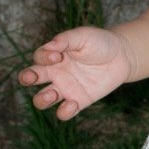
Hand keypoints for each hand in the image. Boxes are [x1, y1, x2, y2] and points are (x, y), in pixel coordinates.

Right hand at [19, 26, 133, 118]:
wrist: (122, 56)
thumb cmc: (100, 42)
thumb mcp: (83, 36)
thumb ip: (66, 40)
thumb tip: (50, 46)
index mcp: (54, 56)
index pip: (38, 58)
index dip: (42, 58)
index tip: (57, 56)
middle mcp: (55, 73)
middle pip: (31, 78)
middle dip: (26, 78)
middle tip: (30, 77)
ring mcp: (66, 88)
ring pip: (43, 99)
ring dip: (41, 99)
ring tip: (52, 94)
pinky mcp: (79, 101)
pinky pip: (65, 111)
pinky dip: (64, 111)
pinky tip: (72, 104)